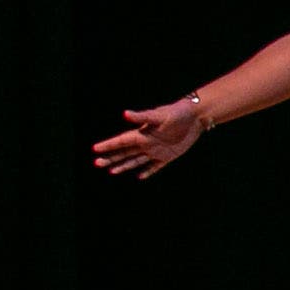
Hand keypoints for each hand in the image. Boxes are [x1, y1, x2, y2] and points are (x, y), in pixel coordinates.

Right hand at [92, 100, 208, 178]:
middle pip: (125, 152)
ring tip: (111, 171)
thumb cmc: (177, 113)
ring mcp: (156, 150)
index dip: (108, 145)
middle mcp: (146, 143)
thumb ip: (142, 116)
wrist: (195, 116)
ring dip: (124, 165)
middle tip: (96, 163)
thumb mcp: (159, 115)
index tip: (94, 149)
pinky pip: (155, 166)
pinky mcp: (168, 155)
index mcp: (141, 134)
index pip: (121, 141)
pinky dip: (147, 171)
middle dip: (111, 158)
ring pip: (136, 160)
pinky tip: (139, 176)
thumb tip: (125, 114)